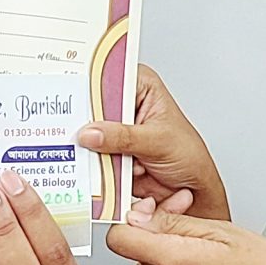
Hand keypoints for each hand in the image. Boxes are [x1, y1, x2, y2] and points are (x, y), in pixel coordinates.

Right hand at [78, 64, 227, 220]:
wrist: (191, 189)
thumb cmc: (188, 156)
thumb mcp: (158, 141)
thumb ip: (123, 137)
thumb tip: (90, 133)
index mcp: (142, 86)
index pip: (109, 75)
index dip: (90, 84)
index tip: (74, 95)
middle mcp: (126, 103)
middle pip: (93, 104)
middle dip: (86, 119)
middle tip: (75, 129)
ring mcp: (115, 128)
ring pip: (89, 131)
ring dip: (90, 144)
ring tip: (95, 153)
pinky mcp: (109, 150)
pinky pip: (91, 153)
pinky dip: (94, 161)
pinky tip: (102, 167)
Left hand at [104, 200, 265, 264]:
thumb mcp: (223, 230)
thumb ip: (174, 223)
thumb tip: (140, 217)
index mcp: (177, 261)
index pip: (120, 239)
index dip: (134, 223)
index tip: (152, 218)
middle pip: (136, 259)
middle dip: (156, 245)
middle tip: (191, 239)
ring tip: (202, 264)